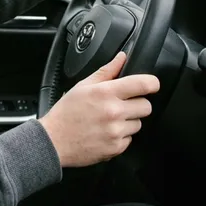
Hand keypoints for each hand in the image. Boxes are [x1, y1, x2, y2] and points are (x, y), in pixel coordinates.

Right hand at [39, 52, 158, 167]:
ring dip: (128, 121)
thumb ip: (106, 71)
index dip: (152, 83)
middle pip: (146, 106)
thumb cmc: (66, 112)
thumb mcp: (83, 86)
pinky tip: (106, 132)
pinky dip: (121, 137)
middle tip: (121, 105)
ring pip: (139, 124)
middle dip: (137, 104)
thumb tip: (122, 57)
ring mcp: (116, 132)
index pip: (143, 85)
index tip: (151, 85)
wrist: (54, 141)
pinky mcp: (116, 148)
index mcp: (106, 93)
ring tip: (109, 120)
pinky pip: (130, 139)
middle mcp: (114, 112)